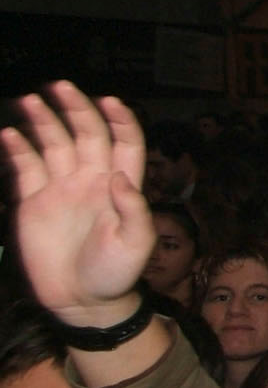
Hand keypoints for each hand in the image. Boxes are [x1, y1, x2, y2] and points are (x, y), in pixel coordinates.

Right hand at [0, 84, 152, 325]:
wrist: (82, 300)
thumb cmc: (116, 273)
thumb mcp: (135, 244)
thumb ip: (133, 209)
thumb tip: (119, 177)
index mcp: (121, 186)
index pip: (124, 143)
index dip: (120, 120)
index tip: (110, 101)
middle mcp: (92, 179)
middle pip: (86, 134)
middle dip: (75, 108)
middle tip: (60, 86)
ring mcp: (62, 188)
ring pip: (54, 144)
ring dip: (44, 121)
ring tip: (30, 101)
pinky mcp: (34, 202)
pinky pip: (26, 168)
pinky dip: (18, 150)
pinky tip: (9, 135)